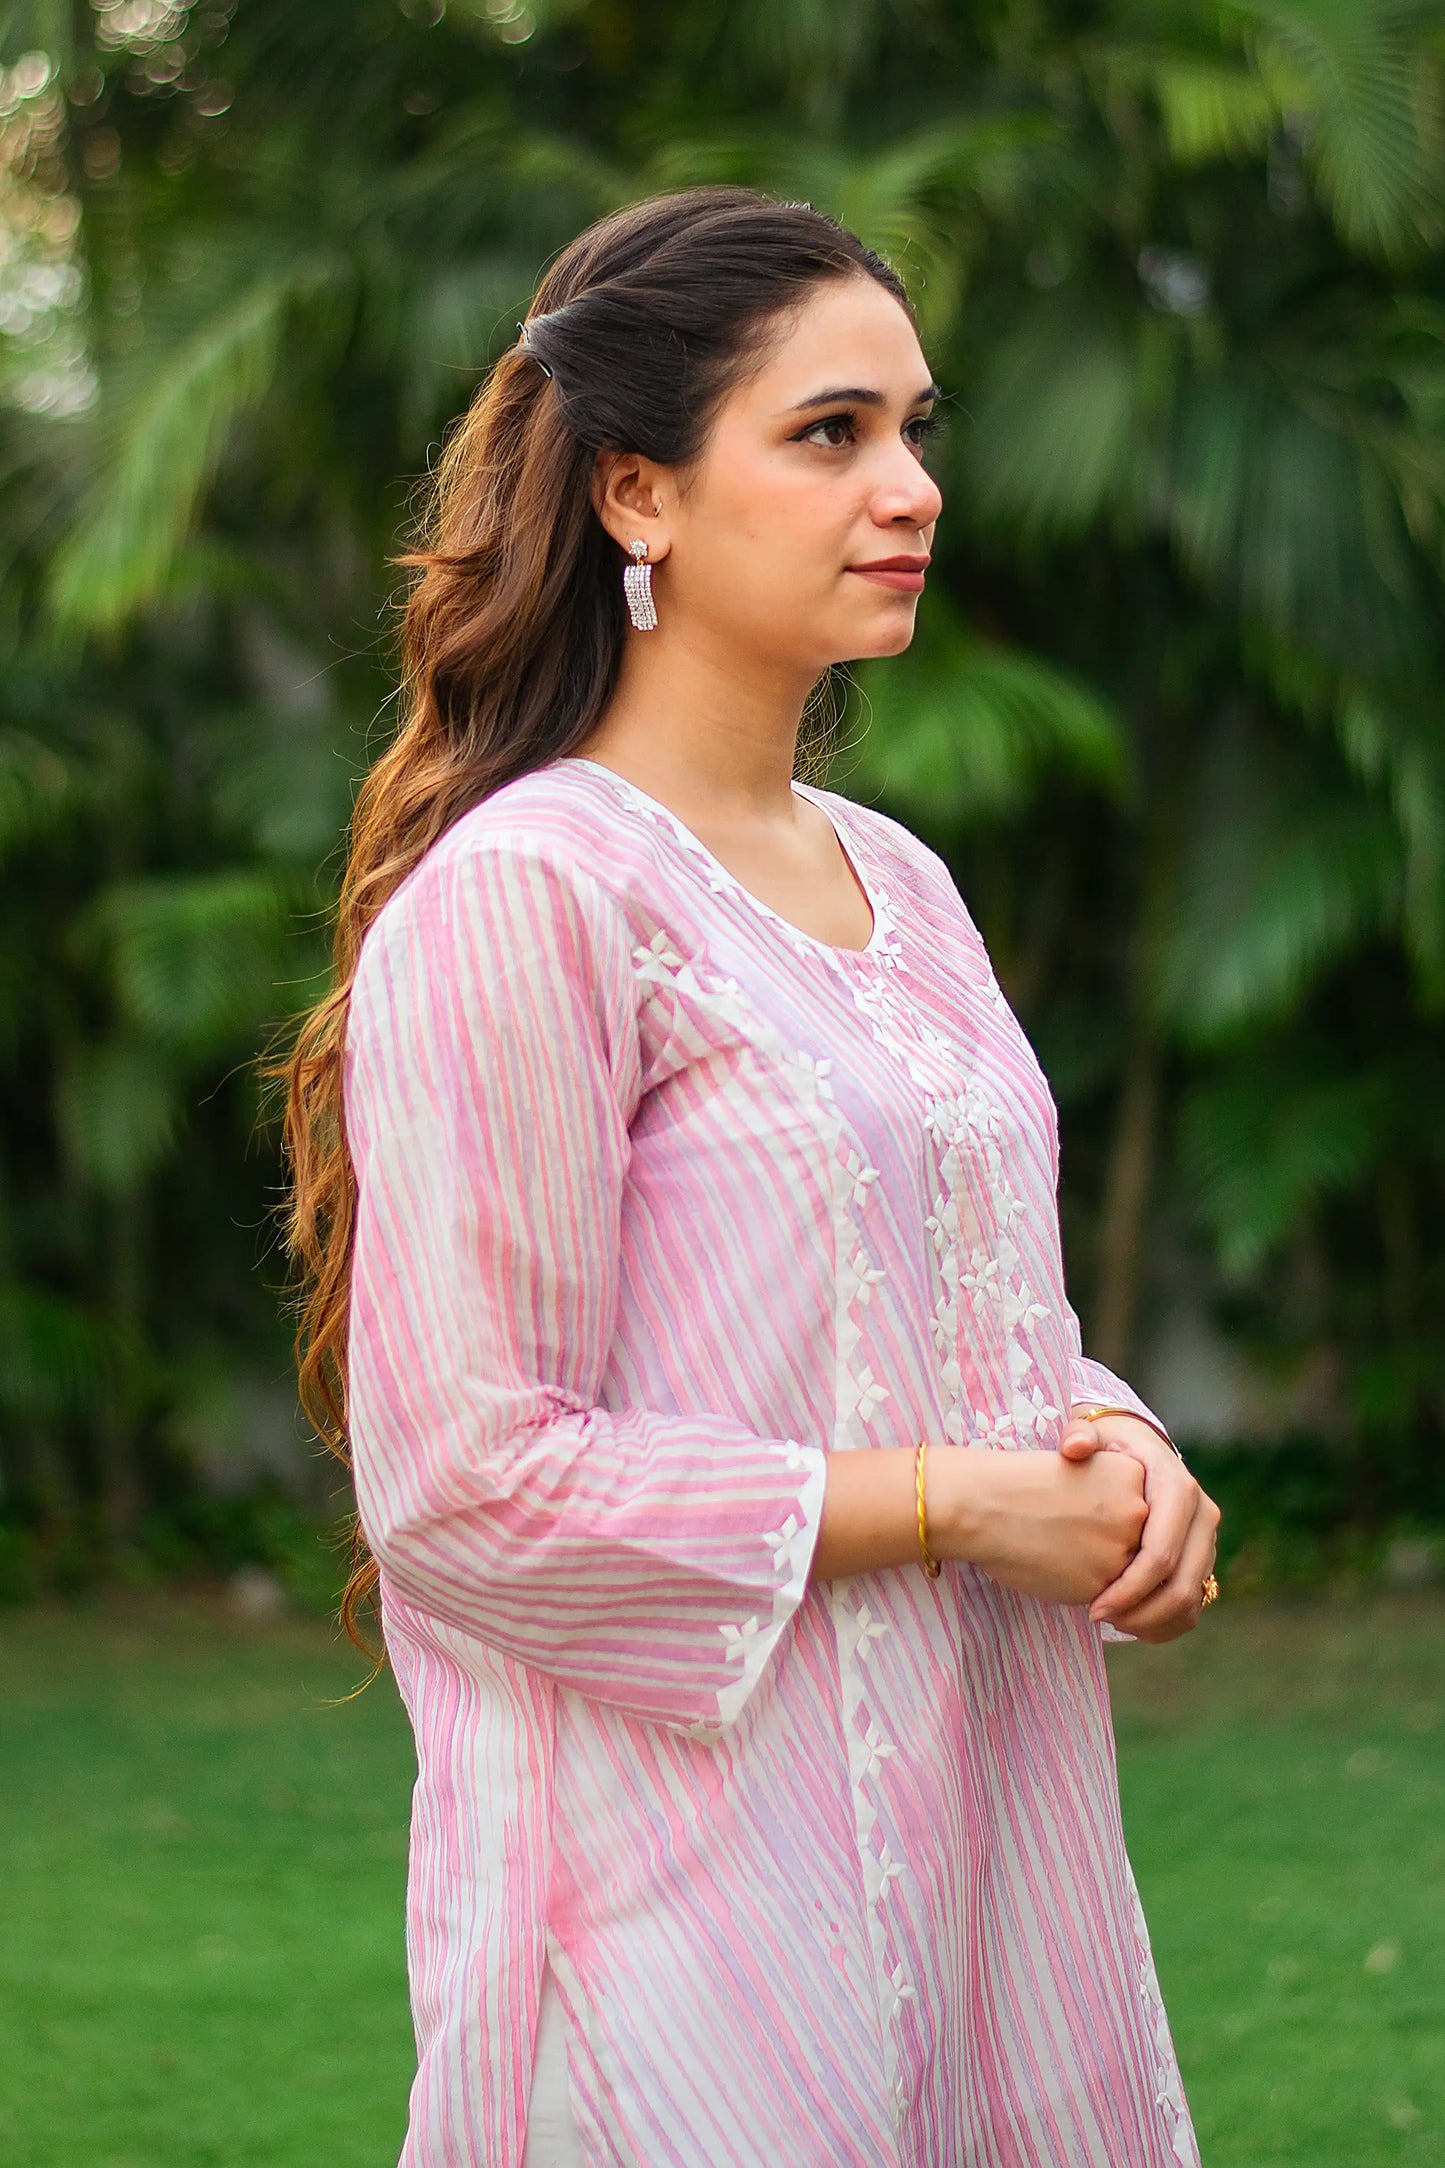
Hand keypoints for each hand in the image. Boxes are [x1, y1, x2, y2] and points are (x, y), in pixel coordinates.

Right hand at [939, 1445, 1148, 1607]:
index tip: (1072, 1506)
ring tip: (1054, 1542)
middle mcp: (1138, 1512)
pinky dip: (1078, 1585)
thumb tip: (1141, 1548)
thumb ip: (1119, 1503)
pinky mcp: (1105, 1585)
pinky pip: (1103, 1595)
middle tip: (1062, 1527)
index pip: (1138, 1510)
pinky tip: (1051, 1562)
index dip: (1102, 1514)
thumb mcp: (1082, 1471)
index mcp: (1135, 1473)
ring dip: (1093, 1568)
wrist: (982, 1503)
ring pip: (1123, 1573)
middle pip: (1135, 1543)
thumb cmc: (1022, 1484)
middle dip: (1101, 1544)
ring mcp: (1123, 1550)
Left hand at [1059, 1412, 1220, 1641]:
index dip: (1128, 1589)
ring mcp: (1207, 1541)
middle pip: (1182, 1584)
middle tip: (1096, 1619)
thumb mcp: (1091, 1431)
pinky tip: (1127, 1625)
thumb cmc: (1107, 1445)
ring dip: (1151, 1622)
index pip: (1160, 1553)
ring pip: (1192, 1601)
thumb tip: (1074, 1448)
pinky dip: (1164, 1624)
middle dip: (1140, 1612)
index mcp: (1178, 1488)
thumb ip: (1078, 1436)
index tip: (1092, 1607)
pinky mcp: (1203, 1560)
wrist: (1137, 1448)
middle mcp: (1203, 1516)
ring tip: (1109, 1622)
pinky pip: (1193, 1606)